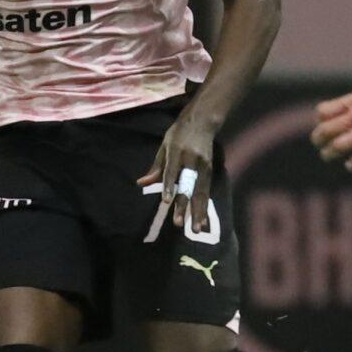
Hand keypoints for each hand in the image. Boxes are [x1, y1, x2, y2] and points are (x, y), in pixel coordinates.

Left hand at [138, 110, 219, 232]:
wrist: (202, 121)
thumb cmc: (178, 134)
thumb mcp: (164, 146)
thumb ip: (155, 167)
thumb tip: (140, 183)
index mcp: (177, 151)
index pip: (172, 171)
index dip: (169, 186)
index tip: (166, 201)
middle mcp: (192, 160)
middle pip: (187, 186)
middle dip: (183, 205)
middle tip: (178, 223)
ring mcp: (203, 166)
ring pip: (200, 192)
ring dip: (198, 212)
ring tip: (196, 229)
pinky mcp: (210, 170)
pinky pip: (207, 191)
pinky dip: (205, 207)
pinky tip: (202, 220)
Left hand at [311, 88, 351, 171]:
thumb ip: (349, 105)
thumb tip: (327, 116)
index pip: (323, 112)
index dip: (320, 120)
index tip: (324, 126)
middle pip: (326, 129)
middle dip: (318, 139)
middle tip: (318, 144)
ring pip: (338, 145)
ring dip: (328, 154)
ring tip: (327, 156)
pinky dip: (351, 164)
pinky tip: (350, 164)